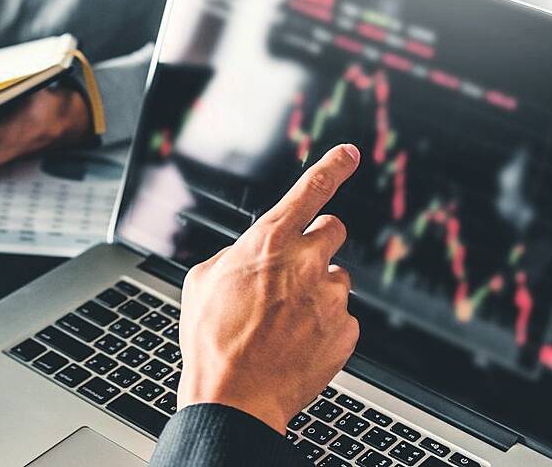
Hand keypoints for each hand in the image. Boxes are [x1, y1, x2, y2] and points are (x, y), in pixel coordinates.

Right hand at [176, 144, 361, 433]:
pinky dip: (324, 326)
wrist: (234, 397)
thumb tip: (245, 255)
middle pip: (334, 230)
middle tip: (294, 268)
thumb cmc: (212, 340)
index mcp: (268, 241)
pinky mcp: (347, 331)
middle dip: (317, 242)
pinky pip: (343, 317)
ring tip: (286, 320)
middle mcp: (307, 262)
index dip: (334, 166)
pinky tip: (296, 343)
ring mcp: (331, 298)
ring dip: (318, 290)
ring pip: (338, 278)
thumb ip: (232, 256)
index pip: (312, 189)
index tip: (350, 154)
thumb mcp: (201, 282)